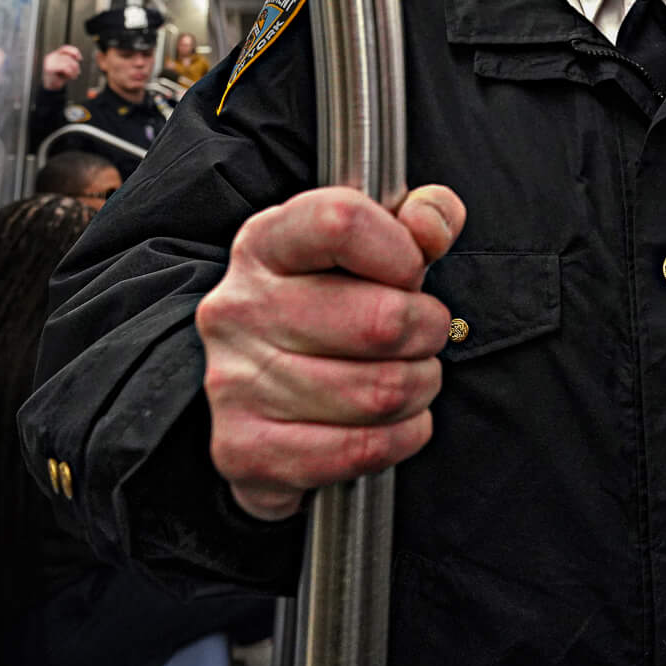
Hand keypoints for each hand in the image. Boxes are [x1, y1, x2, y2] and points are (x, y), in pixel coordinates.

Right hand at [41, 44, 82, 90]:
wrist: (51, 89)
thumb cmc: (59, 77)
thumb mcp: (66, 67)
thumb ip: (70, 61)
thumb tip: (79, 58)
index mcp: (54, 55)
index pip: (65, 48)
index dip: (74, 52)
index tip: (80, 59)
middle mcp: (51, 57)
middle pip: (68, 57)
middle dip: (75, 65)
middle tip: (77, 73)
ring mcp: (50, 62)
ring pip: (67, 62)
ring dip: (74, 70)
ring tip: (73, 76)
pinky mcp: (50, 68)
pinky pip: (65, 67)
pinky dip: (70, 73)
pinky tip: (70, 77)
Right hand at [195, 184, 464, 519]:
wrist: (264, 391)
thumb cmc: (334, 305)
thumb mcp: (374, 242)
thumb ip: (422, 215)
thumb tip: (432, 226)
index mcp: (265, 243)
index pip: (341, 222)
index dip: (402, 251)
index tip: (411, 273)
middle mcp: (238, 309)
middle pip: (382, 322)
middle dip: (428, 332)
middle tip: (424, 335)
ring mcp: (234, 382)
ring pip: (381, 392)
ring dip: (420, 388)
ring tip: (410, 377)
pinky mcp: (243, 449)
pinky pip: (361, 450)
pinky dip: (402, 437)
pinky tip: (395, 422)